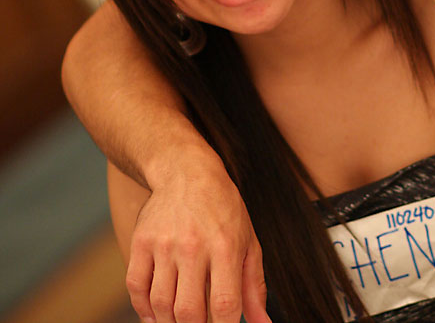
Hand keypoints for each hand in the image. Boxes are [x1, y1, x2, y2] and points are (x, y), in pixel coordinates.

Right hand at [122, 159, 269, 322]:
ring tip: (180, 321)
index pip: (225, 305)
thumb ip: (254, 286)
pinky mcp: (141, 240)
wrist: (186, 171)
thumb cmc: (222, 208)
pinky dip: (143, 309)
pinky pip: (136, 287)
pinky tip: (156, 313)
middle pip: (189, 311)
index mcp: (225, 247)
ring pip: (161, 304)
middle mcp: (193, 245)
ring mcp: (164, 243)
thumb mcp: (248, 240)